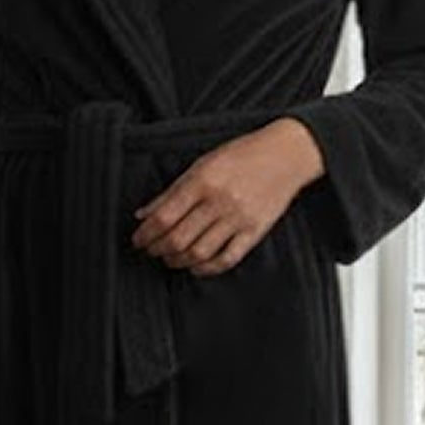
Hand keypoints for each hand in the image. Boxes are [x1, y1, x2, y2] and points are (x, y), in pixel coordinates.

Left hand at [129, 117, 324, 275]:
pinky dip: (207, 269)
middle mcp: (219, 201)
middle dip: (158, 249)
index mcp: (203, 181)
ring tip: (170, 259)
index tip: (138, 240)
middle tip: (151, 251)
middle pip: (178, 238)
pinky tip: (196, 267)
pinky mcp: (255, 232)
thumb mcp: (202, 164)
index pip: (165, 216)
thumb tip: (143, 214)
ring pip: (199, 252)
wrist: (286, 155)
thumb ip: (172, 191)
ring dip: (178, 261)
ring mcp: (239, 219)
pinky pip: (227, 259)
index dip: (146, 233)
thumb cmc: (241, 156)